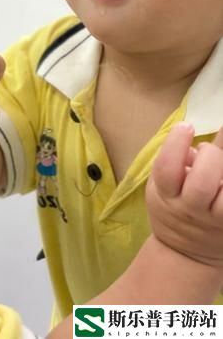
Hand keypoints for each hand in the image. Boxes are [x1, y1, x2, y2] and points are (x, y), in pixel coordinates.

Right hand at [146, 123, 222, 272]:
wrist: (185, 253)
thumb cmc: (172, 206)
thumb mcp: (162, 184)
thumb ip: (176, 159)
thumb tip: (193, 130)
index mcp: (166, 196)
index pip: (168, 168)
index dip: (177, 143)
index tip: (186, 127)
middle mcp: (191, 210)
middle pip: (202, 183)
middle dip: (209, 157)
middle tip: (208, 151)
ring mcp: (216, 221)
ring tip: (221, 163)